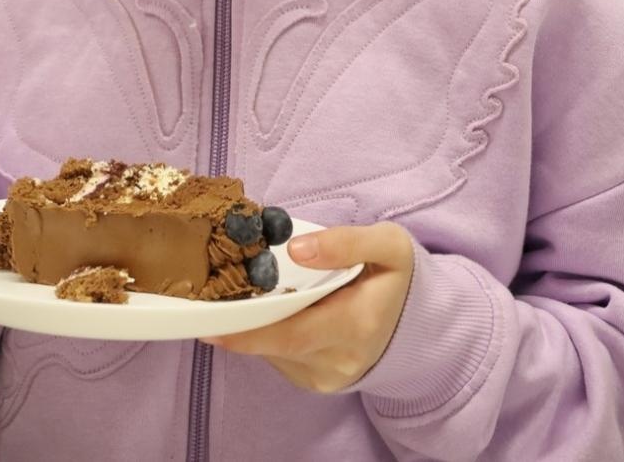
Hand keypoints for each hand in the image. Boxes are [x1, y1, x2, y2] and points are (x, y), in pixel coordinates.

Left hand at [202, 223, 414, 394]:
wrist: (418, 322)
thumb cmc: (395, 276)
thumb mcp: (388, 245)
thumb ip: (346, 242)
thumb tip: (296, 248)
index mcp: (358, 323)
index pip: (293, 334)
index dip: (248, 332)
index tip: (211, 324)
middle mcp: (341, 358)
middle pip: (276, 345)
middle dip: (239, 326)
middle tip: (206, 304)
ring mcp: (328, 376)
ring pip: (273, 352)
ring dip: (253, 327)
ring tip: (239, 297)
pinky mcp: (317, 382)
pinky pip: (279, 358)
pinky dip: (266, 336)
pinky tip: (268, 314)